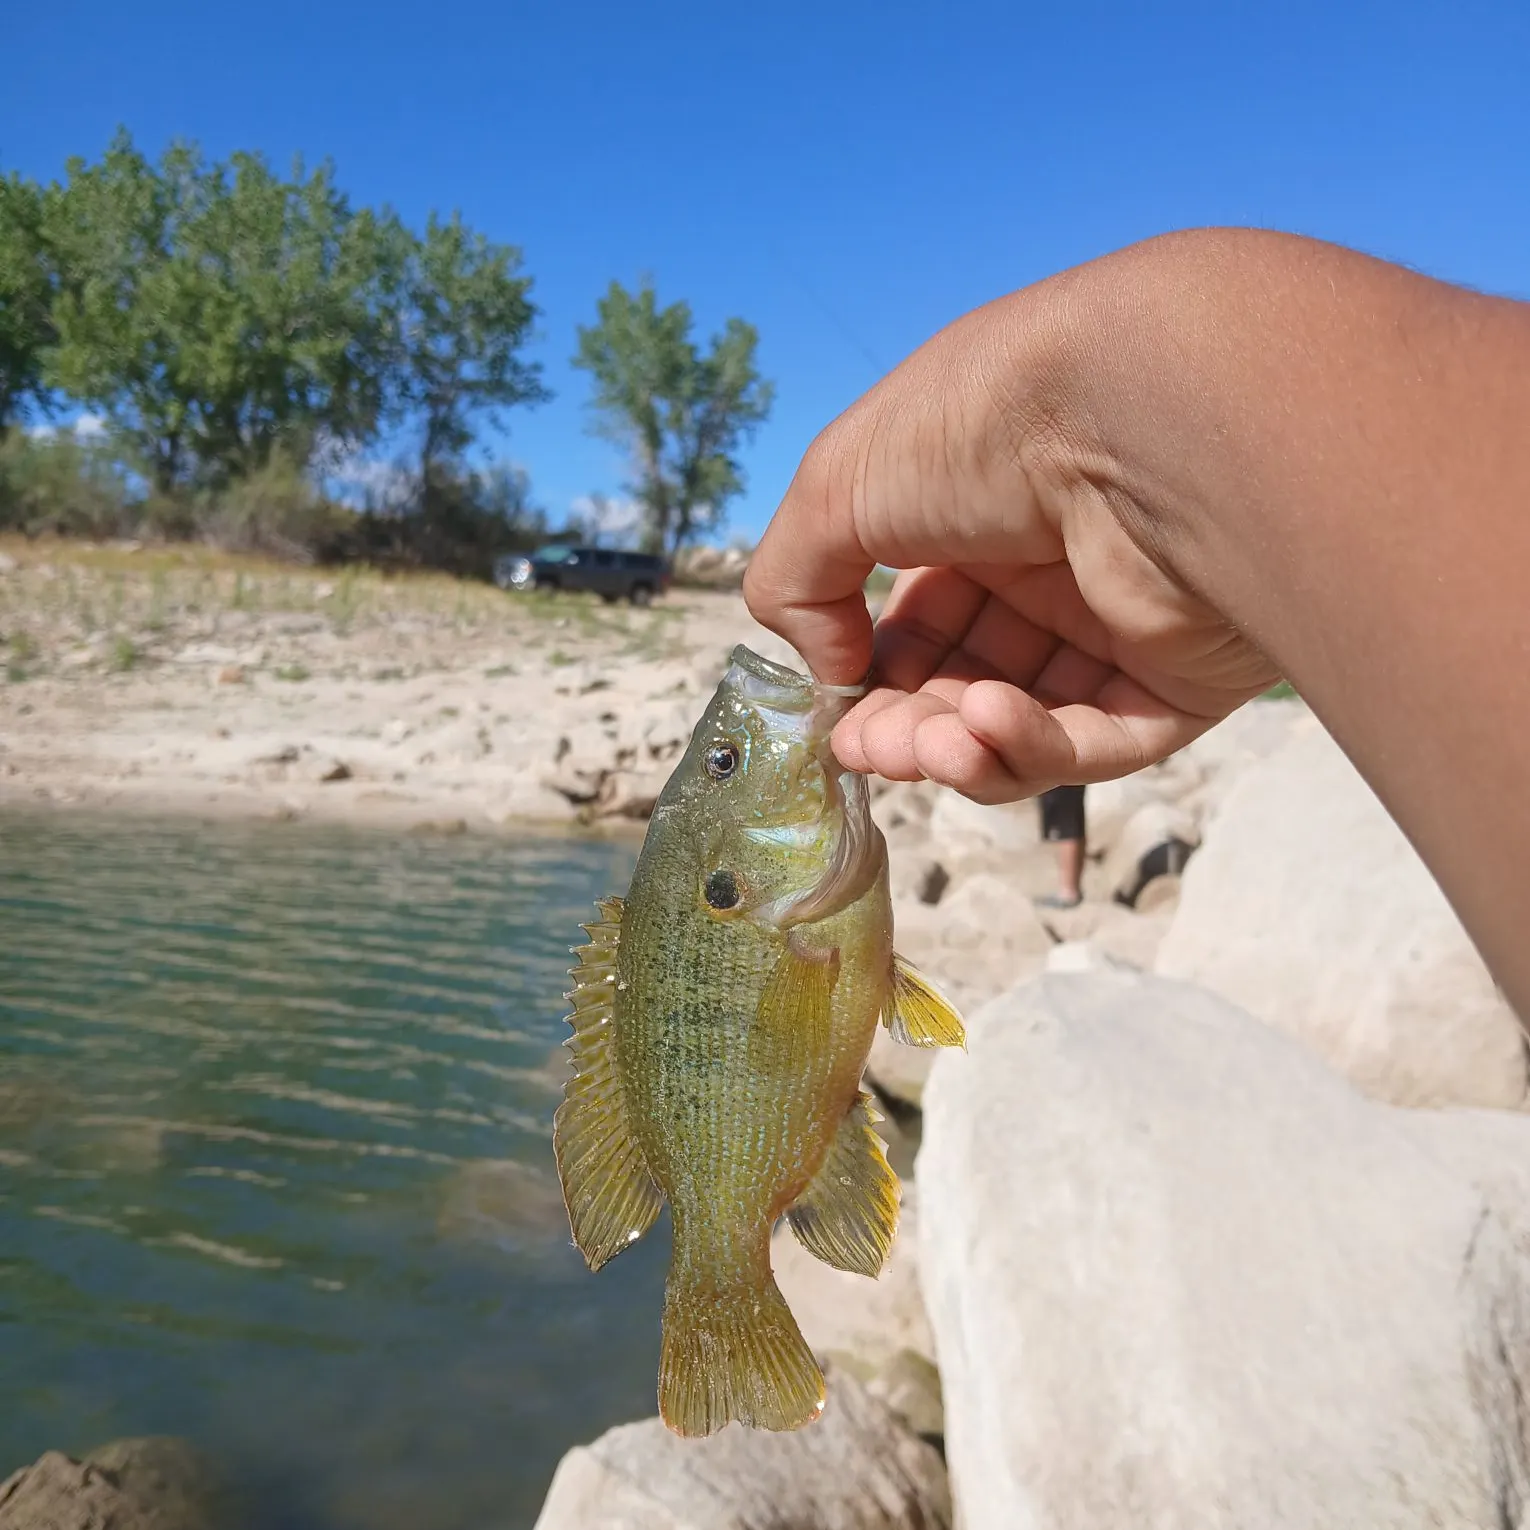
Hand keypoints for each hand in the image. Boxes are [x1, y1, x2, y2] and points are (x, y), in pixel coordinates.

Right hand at [743, 287, 1275, 804]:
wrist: (1133, 414)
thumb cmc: (978, 429)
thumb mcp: (837, 486)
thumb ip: (795, 583)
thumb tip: (828, 671)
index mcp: (980, 514)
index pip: (921, 620)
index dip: (874, 675)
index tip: (840, 717)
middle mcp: (1052, 567)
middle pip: (966, 682)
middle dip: (908, 727)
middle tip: (873, 752)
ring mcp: (1120, 626)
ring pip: (1028, 725)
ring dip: (963, 750)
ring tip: (930, 751)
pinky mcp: (1182, 678)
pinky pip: (1100, 741)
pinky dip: (1032, 748)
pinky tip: (988, 726)